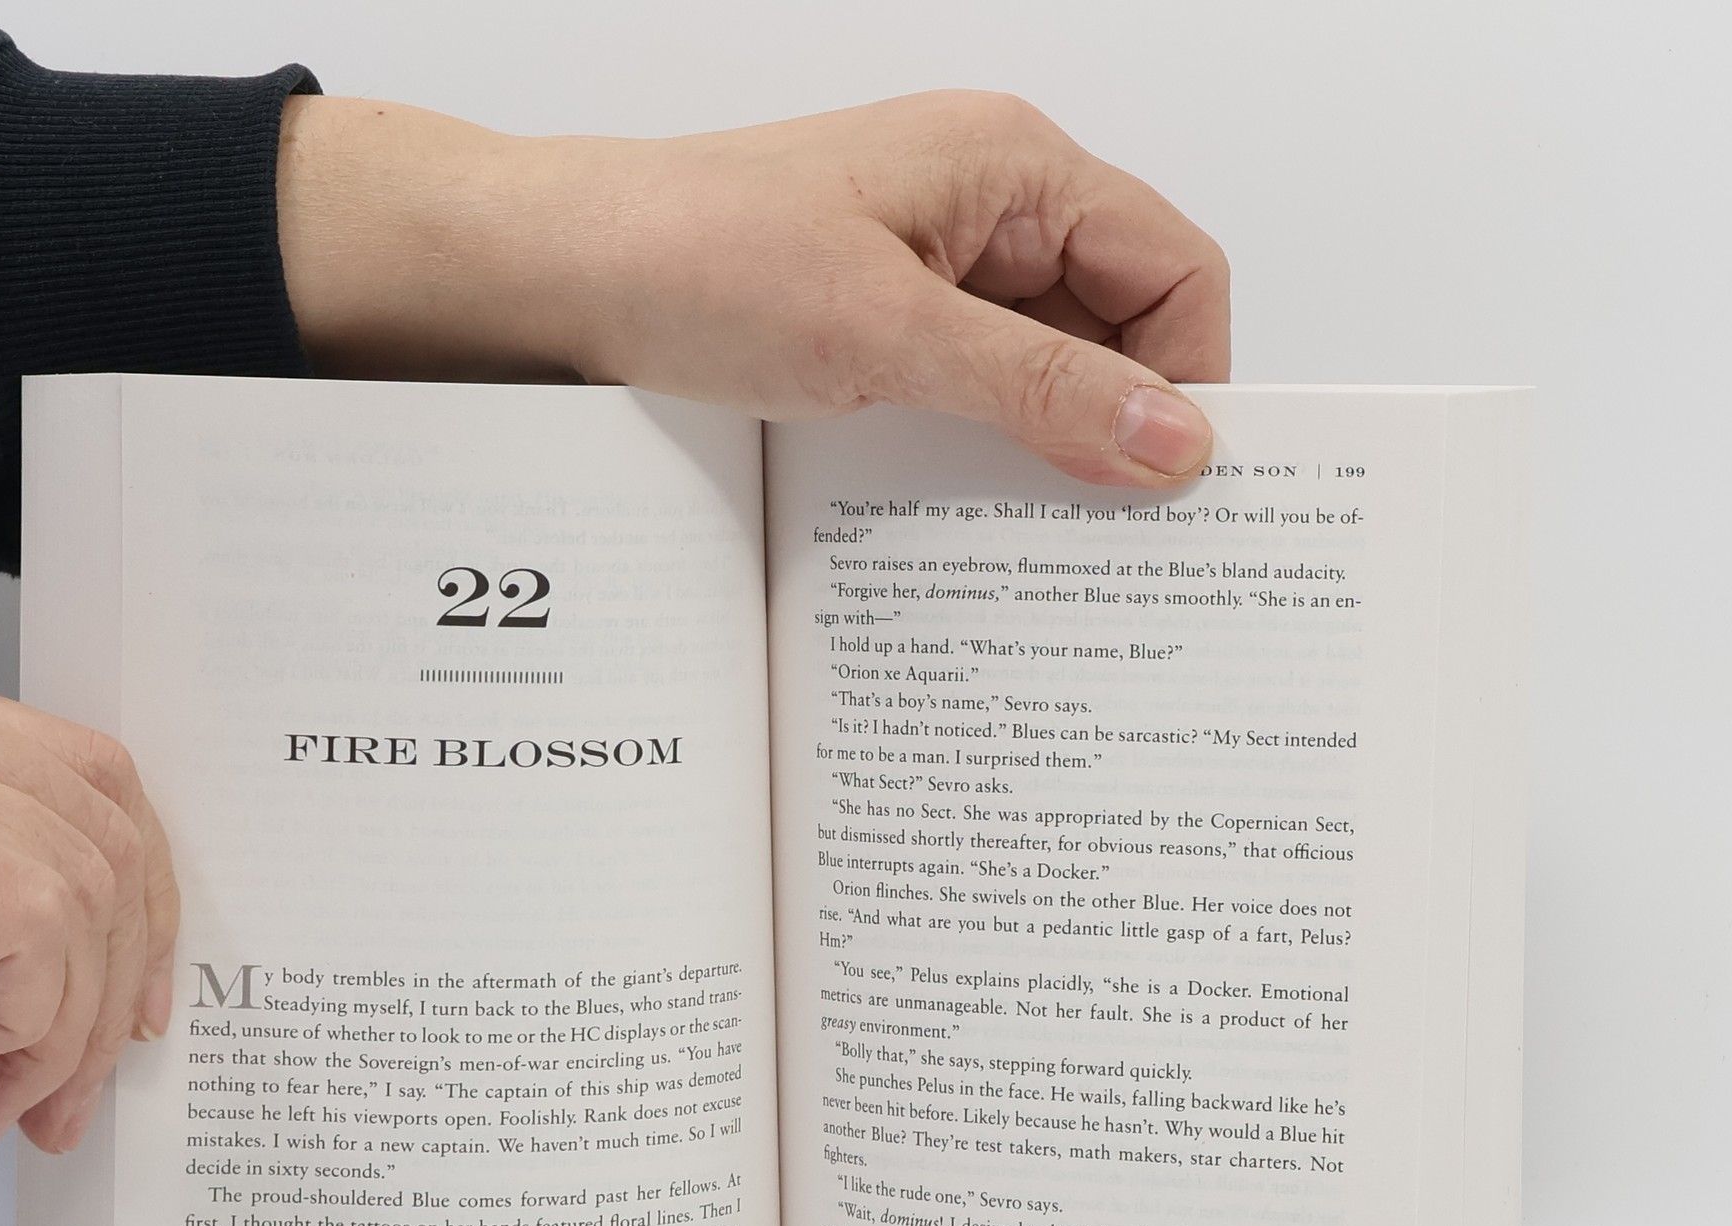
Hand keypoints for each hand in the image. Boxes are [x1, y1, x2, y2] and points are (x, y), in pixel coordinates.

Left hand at [278, 89, 1227, 485]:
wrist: (552, 275)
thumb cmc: (696, 259)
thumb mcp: (886, 335)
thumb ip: (1037, 390)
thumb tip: (1174, 441)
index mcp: (1013, 168)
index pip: (1173, 268)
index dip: (1194, 373)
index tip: (1178, 484)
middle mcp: (987, 209)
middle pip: (1119, 324)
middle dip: (1125, 422)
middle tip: (1120, 536)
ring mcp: (933, 267)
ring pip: (1045, 366)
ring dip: (1050, 445)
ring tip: (1041, 534)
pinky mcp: (882, 322)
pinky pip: (972, 387)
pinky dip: (985, 446)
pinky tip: (970, 508)